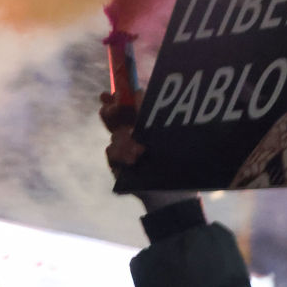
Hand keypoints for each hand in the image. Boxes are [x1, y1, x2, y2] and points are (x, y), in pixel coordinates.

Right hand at [99, 93, 195, 212]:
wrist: (173, 195)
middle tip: (112, 108)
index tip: (109, 93)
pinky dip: (121, 154)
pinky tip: (132, 160)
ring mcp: (123, 150)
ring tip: (140, 151)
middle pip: (114, 118)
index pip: (127, 107)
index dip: (116, 98)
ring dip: (125, 140)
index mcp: (145, 125)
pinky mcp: (117, 165)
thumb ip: (150, 114)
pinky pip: (111, 152)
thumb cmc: (177, 164)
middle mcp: (132, 135)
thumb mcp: (166, 135)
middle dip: (111, 112)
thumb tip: (138, 92)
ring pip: (115, 135)